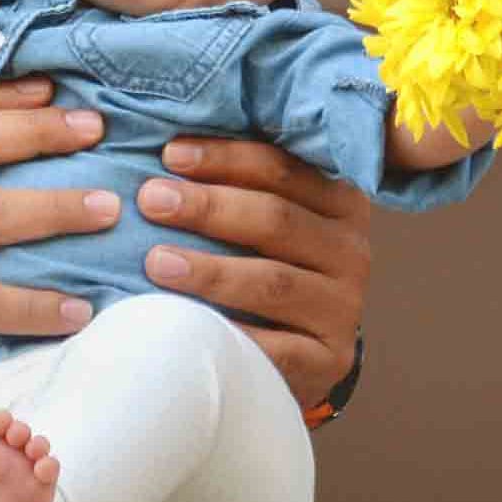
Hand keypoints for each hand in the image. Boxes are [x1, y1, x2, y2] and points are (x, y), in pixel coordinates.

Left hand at [135, 137, 373, 407]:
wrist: (306, 347)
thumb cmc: (268, 263)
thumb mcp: (270, 214)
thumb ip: (240, 179)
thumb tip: (171, 142)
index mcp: (339, 201)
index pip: (282, 169)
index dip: (225, 158)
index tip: (170, 155)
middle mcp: (350, 250)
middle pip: (276, 220)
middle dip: (208, 207)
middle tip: (150, 200)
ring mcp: (342, 307)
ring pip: (273, 281)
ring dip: (210, 271)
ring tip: (156, 261)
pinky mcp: (328, 359)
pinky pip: (276, 347)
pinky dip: (231, 332)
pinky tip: (188, 324)